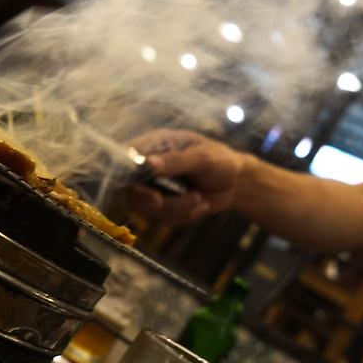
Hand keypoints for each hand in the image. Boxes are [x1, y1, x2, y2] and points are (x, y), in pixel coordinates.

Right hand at [127, 129, 244, 224]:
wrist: (237, 183)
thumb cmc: (220, 161)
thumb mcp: (202, 158)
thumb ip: (175, 161)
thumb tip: (148, 163)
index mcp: (156, 144)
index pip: (127, 156)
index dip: (125, 172)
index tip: (138, 185)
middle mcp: (150, 166)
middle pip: (130, 188)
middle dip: (149, 199)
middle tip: (159, 201)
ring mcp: (155, 187)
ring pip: (148, 208)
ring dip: (176, 208)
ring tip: (199, 199)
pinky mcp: (163, 205)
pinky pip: (163, 218)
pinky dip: (183, 215)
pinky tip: (200, 204)